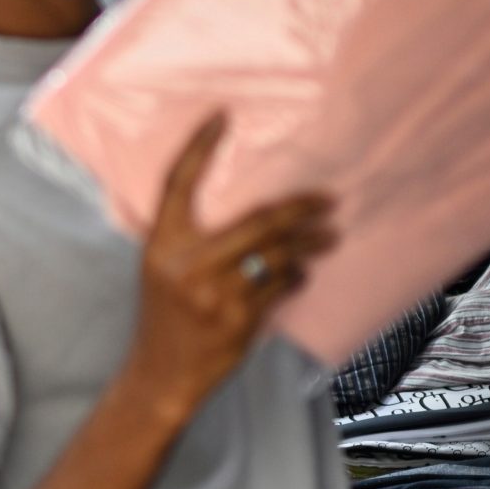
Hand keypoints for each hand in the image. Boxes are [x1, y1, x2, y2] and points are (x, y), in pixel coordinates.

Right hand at [125, 114, 337, 410]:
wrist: (161, 374)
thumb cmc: (165, 317)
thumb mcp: (161, 269)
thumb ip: (188, 239)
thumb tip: (245, 210)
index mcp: (161, 244)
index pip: (178, 182)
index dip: (199, 146)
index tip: (222, 115)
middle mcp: (186, 263)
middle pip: (257, 220)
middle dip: (300, 208)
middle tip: (328, 200)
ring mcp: (214, 292)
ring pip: (277, 254)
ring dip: (309, 244)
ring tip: (329, 237)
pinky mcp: (238, 318)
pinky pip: (281, 285)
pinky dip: (296, 276)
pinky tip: (300, 274)